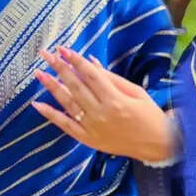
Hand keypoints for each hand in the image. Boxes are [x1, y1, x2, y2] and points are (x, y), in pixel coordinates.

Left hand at [32, 47, 175, 162]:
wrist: (157, 145)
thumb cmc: (149, 115)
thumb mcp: (136, 92)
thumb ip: (112, 78)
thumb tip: (91, 62)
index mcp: (115, 99)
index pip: (90, 75)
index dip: (76, 61)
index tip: (63, 49)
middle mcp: (101, 113)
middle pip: (75, 86)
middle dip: (59, 68)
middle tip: (46, 54)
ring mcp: (92, 127)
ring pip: (67, 103)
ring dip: (51, 87)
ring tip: (39, 73)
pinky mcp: (88, 139)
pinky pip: (65, 125)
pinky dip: (50, 115)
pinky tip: (37, 104)